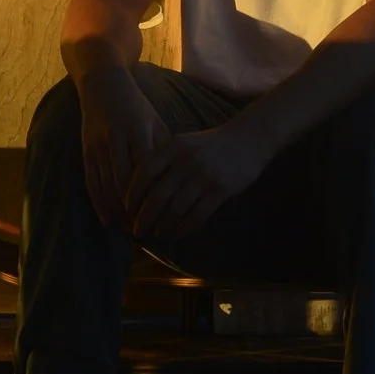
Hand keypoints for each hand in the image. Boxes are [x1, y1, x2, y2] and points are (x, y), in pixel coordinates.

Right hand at [77, 69, 168, 228]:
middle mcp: (117, 139)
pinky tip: (108, 220)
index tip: (164, 216)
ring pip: (107, 186)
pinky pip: (91, 182)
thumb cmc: (136, 107)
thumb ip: (164, 150)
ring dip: (118, 212)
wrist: (103, 86)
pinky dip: (99, 204)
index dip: (153, 197)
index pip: (147, 172)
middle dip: (136, 210)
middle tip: (148, 230)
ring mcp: (99, 145)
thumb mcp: (155, 122)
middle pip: (125, 184)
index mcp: (139, 131)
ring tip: (131, 229)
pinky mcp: (86, 151)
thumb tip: (177, 182)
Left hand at [126, 124, 273, 239]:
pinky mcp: (221, 189)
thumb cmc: (208, 145)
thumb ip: (162, 161)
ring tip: (158, 233)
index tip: (127, 209)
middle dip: (144, 218)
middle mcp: (185, 161)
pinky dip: (184, 228)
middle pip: (157, 196)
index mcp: (172, 147)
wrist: (247, 140)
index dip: (133, 195)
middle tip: (137, 231)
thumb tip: (138, 191)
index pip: (144, 173)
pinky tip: (178, 233)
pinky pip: (197, 215)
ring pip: (176, 210)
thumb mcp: (181, 144)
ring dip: (164, 226)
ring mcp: (204, 176)